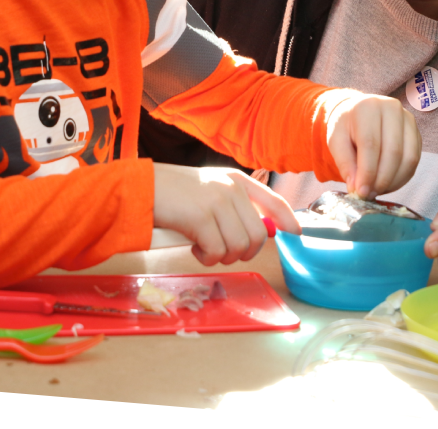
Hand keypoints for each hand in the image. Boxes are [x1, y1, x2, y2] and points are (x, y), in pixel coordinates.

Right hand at [152, 164, 299, 265]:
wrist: (141, 188)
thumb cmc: (172, 193)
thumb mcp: (208, 190)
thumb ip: (233, 204)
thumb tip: (262, 231)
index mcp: (235, 180)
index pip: (272, 200)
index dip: (287, 218)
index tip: (296, 232)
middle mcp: (230, 188)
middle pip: (257, 235)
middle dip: (243, 252)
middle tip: (222, 250)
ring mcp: (217, 202)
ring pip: (239, 247)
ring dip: (222, 256)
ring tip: (203, 246)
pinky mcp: (201, 218)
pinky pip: (217, 252)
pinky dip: (206, 257)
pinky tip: (193, 246)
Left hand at [326, 92, 420, 197]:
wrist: (360, 112)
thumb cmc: (346, 127)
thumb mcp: (336, 140)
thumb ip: (345, 163)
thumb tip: (357, 188)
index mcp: (368, 107)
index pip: (371, 143)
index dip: (367, 171)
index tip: (361, 191)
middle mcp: (392, 109)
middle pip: (393, 151)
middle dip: (381, 179)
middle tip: (369, 194)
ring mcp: (408, 120)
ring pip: (408, 158)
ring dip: (393, 181)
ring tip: (376, 190)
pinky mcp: (417, 133)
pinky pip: (415, 160)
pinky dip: (402, 177)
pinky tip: (387, 184)